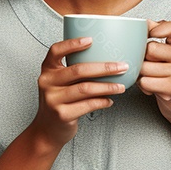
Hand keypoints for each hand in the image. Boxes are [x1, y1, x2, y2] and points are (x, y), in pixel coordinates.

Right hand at [29, 36, 128, 150]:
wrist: (47, 129)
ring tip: (121, 86)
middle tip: (123, 66)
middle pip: (78, 70)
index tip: (91, 39)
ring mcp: (53, 99)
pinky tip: (110, 100)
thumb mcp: (62, 82)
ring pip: (85, 88)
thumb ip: (76, 69)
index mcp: (48, 70)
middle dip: (104, 67)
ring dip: (107, 86)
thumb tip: (109, 57)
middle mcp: (47, 82)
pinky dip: (102, 101)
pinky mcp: (61, 114)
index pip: (56, 51)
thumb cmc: (61, 100)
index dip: (72, 44)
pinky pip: (88, 105)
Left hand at [139, 19, 170, 124]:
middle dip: (141, 58)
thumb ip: (158, 37)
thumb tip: (143, 23)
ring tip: (147, 76)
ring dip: (140, 74)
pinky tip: (150, 86)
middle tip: (145, 64)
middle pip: (150, 49)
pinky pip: (145, 82)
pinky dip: (143, 86)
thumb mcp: (169, 54)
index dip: (156, 28)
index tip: (149, 35)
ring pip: (145, 67)